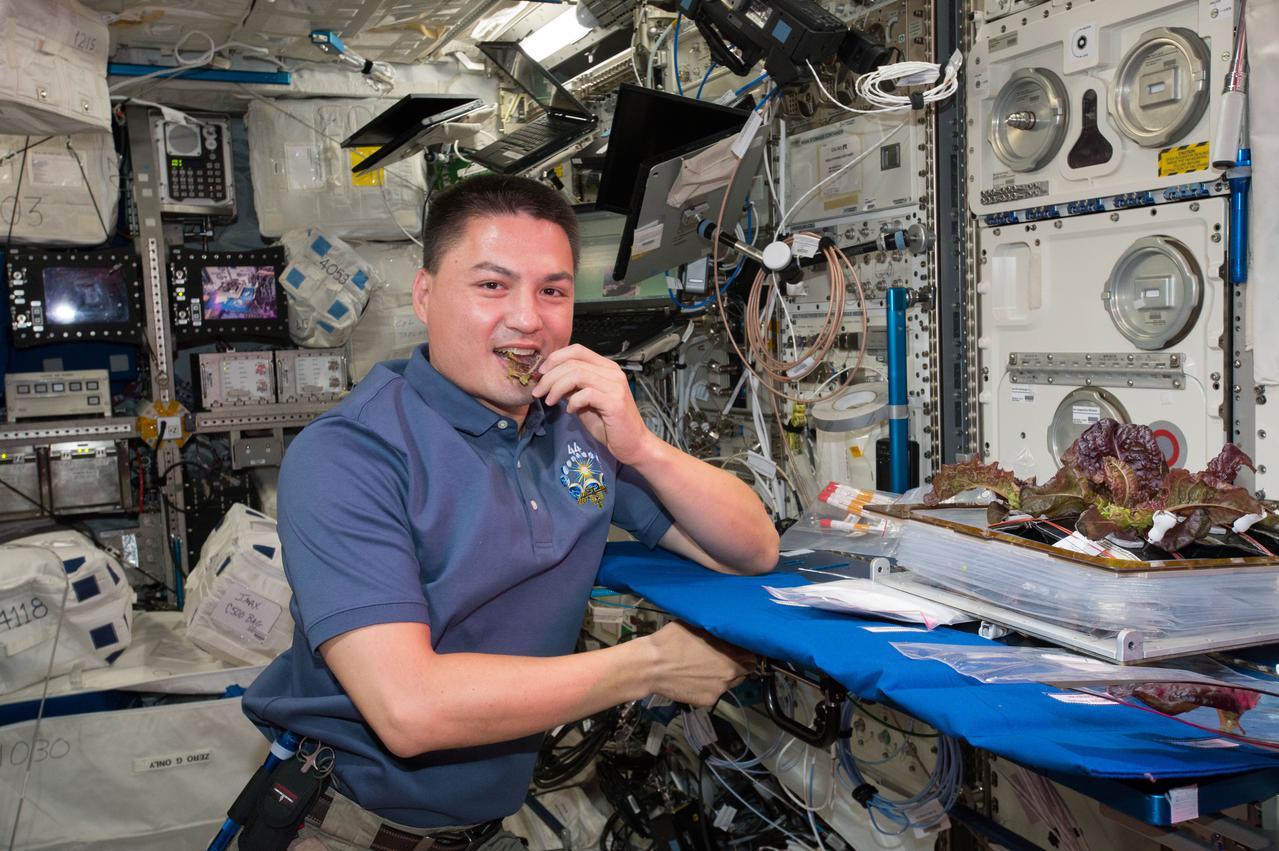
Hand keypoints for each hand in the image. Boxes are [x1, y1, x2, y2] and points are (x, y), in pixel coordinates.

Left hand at [531, 344, 654, 464]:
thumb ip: (572, 387)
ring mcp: (615, 386)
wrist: (633, 444)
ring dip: (556, 387)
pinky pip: (586, 393)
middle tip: (538, 391)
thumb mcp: (585, 402)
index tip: (541, 373)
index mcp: (606, 368)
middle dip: (549, 376)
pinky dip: (572, 401)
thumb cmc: (609, 425)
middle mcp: (612, 372)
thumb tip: (550, 378)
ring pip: (576, 374)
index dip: (555, 358)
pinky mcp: (614, 402)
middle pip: (573, 362)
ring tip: (549, 401)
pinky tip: (570, 411)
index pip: (577, 349)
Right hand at [644, 622, 753, 706]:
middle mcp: (730, 674)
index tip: (738, 648)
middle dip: (738, 664)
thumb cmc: (672, 641)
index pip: (753, 655)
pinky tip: (697, 678)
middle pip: (745, 670)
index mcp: (731, 654)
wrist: (652, 666)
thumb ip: (717, 630)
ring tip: (707, 668)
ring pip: (732, 683)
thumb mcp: (698, 626)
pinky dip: (711, 686)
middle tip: (723, 657)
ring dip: (725, 676)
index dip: (745, 651)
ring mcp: (720, 690)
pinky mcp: (709, 701)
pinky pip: (716, 692)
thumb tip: (727, 629)